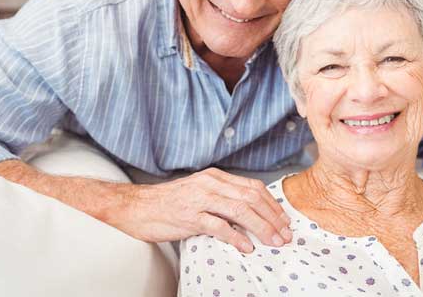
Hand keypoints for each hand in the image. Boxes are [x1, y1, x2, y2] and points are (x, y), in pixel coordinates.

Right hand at [122, 167, 291, 252]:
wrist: (137, 207)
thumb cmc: (169, 203)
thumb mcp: (200, 192)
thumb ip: (223, 197)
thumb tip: (250, 211)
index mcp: (215, 177)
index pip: (252, 187)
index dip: (272, 204)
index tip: (284, 220)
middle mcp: (210, 184)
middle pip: (251, 198)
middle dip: (272, 217)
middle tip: (285, 234)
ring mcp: (199, 199)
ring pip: (240, 210)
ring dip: (261, 227)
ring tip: (273, 241)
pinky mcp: (189, 217)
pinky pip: (219, 226)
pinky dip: (236, 237)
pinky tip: (247, 246)